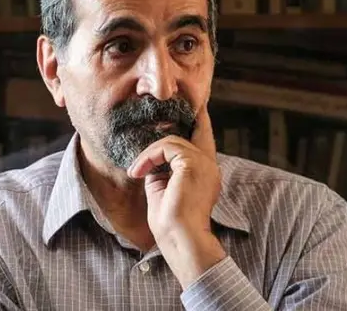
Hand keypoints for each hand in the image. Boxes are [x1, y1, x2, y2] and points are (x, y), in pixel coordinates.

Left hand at [126, 106, 225, 286]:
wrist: (180, 240)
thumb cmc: (170, 223)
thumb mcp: (162, 189)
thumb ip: (161, 170)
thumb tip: (150, 159)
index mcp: (206, 173)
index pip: (204, 138)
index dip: (198, 120)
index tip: (194, 106)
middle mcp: (210, 166)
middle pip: (197, 129)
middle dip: (184, 116)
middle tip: (166, 108)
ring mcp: (204, 164)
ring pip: (172, 140)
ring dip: (148, 153)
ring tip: (136, 171)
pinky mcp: (192, 164)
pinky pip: (165, 147)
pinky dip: (148, 157)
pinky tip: (138, 172)